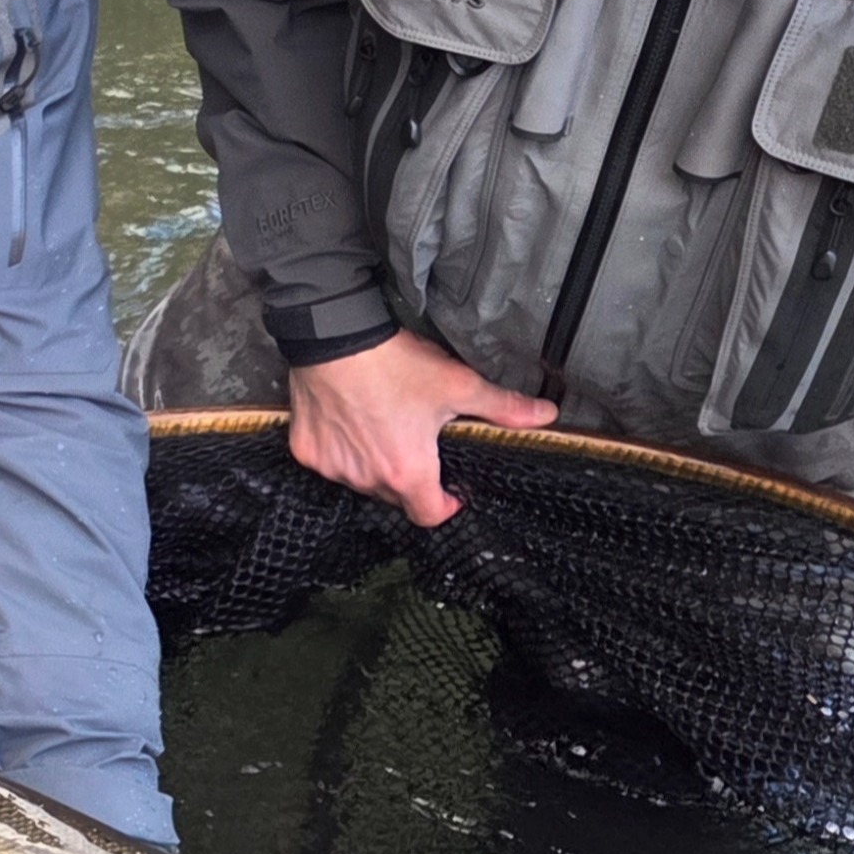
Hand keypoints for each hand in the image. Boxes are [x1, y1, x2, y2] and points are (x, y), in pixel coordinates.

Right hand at [286, 329, 556, 526]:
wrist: (334, 337)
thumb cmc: (393, 363)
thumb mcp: (456, 384)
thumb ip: (502, 406)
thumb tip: (546, 415)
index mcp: (407, 472)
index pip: (429, 516)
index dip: (445, 504)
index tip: (451, 488)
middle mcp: (367, 480)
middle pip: (395, 496)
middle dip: (410, 477)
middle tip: (417, 442)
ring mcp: (333, 468)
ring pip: (361, 480)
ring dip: (374, 465)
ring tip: (382, 427)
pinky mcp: (307, 452)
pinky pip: (330, 462)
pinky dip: (341, 450)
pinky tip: (349, 421)